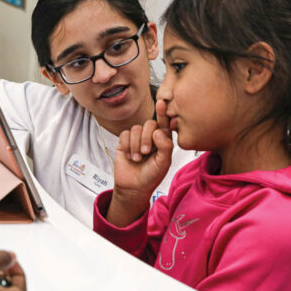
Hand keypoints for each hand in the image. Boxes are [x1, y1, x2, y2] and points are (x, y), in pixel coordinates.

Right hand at [108, 99, 172, 224]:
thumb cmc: (151, 176)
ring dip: (136, 145)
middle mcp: (150, 137)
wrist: (134, 187)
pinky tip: (128, 156)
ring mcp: (137, 139)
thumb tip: (158, 131)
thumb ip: (165, 146)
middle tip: (146, 153)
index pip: (164, 123)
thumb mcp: (164, 163)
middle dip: (146, 138)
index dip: (163, 113)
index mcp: (163, 140)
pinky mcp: (124, 142)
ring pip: (136, 129)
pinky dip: (127, 146)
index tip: (162, 103)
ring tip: (137, 158)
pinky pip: (125, 135)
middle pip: (149, 124)